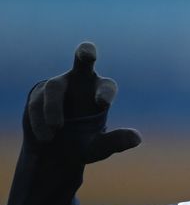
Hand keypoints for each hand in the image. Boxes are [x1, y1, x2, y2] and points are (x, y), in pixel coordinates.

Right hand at [25, 41, 140, 163]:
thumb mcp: (98, 147)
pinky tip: (45, 138)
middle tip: (88, 53)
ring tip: (53, 134)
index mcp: (101, 92)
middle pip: (83, 58)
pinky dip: (40, 121)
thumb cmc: (82, 145)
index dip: (105, 92)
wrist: (52, 152)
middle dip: (86, 53)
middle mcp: (81, 81)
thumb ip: (115, 142)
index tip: (103, 103)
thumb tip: (137, 139)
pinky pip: (37, 102)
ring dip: (53, 109)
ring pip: (54, 87)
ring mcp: (58, 84)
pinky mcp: (37, 93)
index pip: (107, 86)